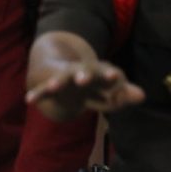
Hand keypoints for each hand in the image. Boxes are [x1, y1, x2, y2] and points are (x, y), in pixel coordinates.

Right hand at [26, 60, 144, 118]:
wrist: (60, 70)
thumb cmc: (92, 86)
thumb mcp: (109, 92)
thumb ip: (123, 95)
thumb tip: (141, 95)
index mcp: (100, 73)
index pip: (109, 74)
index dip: (111, 75)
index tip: (115, 76)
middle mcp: (82, 72)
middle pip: (85, 71)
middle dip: (84, 74)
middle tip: (83, 79)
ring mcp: (64, 78)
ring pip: (61, 78)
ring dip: (57, 81)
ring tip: (52, 85)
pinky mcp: (49, 86)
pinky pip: (42, 91)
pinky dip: (36, 95)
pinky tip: (29, 101)